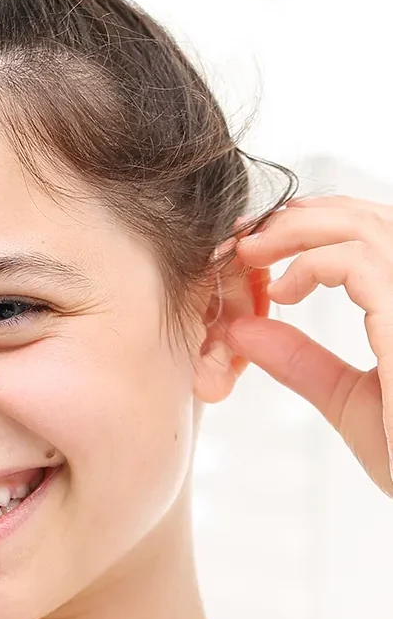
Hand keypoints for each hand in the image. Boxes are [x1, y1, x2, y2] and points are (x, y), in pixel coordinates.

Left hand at [226, 195, 392, 497]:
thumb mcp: (349, 399)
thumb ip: (301, 360)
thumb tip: (243, 329)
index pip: (374, 237)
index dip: (315, 230)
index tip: (262, 249)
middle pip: (369, 218)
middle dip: (299, 220)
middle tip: (246, 240)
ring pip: (362, 226)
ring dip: (296, 231)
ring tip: (250, 253)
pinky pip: (358, 260)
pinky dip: (309, 264)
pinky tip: (282, 291)